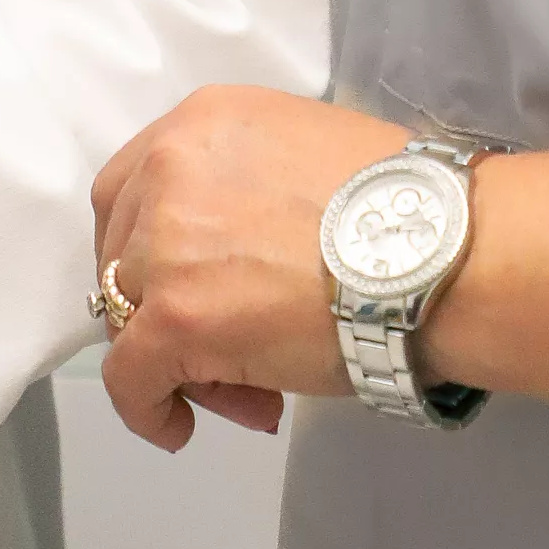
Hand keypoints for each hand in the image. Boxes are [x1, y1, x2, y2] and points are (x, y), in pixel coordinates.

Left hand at [92, 85, 406, 451]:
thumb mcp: (297, 153)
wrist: (428, 250)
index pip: (130, 187)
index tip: (185, 282)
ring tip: (242, 388)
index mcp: (200, 121)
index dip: (147, 245)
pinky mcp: (172, 318)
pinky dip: (146, 408)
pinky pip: (129, 378)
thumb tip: (232, 257)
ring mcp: (163, 244)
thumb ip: (243, 185)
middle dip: (159, 302)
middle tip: (220, 343)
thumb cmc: (390, 204)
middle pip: (120, 252)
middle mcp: (167, 170)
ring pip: (128, 316)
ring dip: (171, 356)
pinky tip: (180, 426)